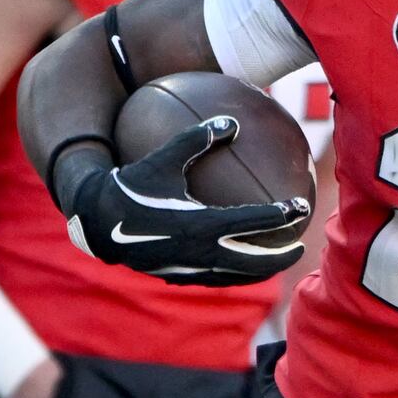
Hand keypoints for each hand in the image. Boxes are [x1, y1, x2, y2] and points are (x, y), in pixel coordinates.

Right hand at [62, 118, 311, 288]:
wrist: (96, 223)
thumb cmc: (130, 185)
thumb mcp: (162, 158)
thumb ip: (196, 139)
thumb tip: (230, 120)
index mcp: (199, 223)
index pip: (251, 222)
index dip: (280, 215)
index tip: (301, 207)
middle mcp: (198, 251)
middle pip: (252, 261)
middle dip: (280, 256)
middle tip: (301, 245)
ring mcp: (189, 268)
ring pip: (235, 275)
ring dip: (259, 271)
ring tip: (277, 262)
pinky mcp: (177, 275)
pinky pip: (214, 278)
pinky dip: (233, 274)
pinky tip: (239, 266)